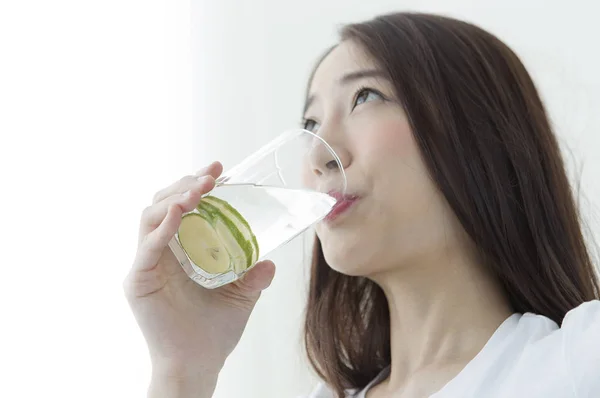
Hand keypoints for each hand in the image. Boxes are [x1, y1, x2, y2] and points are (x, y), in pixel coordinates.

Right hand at [123, 161, 275, 394]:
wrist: (198, 364)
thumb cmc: (213, 333)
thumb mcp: (239, 297)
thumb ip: (252, 277)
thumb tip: (271, 263)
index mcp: (178, 252)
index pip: (180, 207)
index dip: (195, 185)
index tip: (219, 172)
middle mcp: (158, 253)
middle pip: (162, 204)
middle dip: (185, 184)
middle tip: (211, 177)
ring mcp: (146, 265)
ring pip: (150, 216)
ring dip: (175, 198)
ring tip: (200, 191)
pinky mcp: (138, 280)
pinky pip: (147, 246)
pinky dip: (163, 227)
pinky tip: (183, 213)